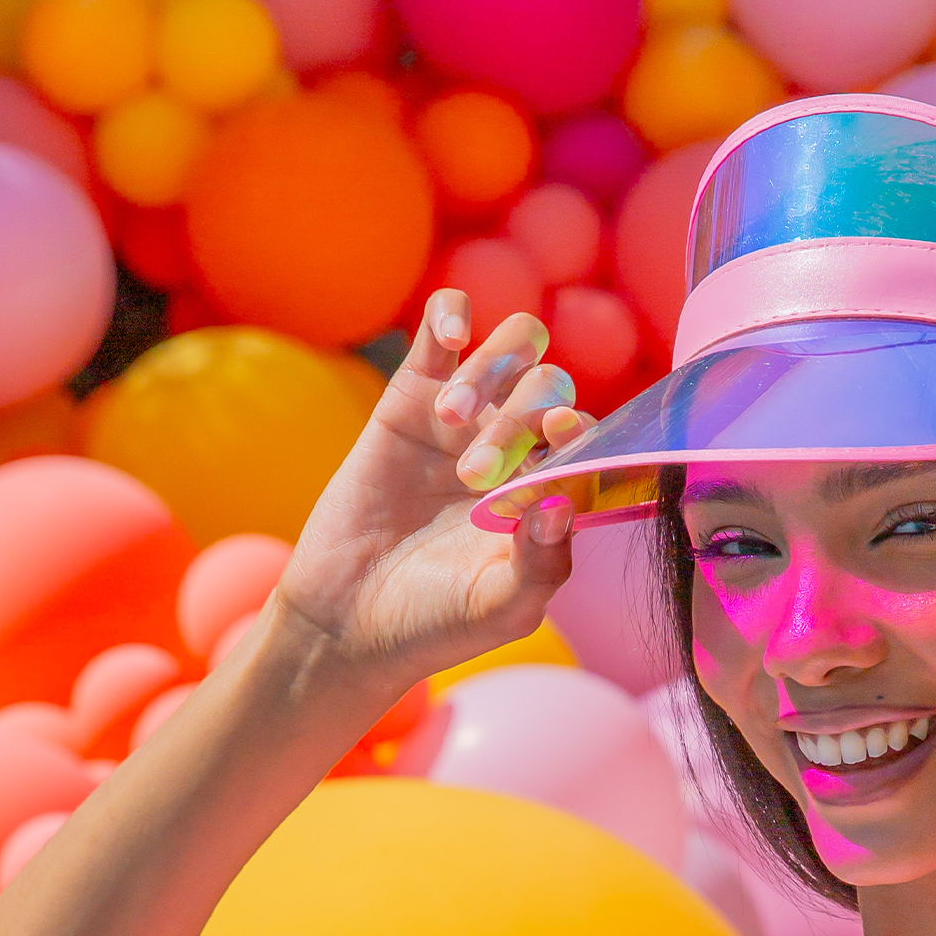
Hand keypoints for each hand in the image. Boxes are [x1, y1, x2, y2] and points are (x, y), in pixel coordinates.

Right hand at [273, 291, 599, 692]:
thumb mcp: (500, 608)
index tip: (561, 435)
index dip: (582, 427)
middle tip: (474, 474)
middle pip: (549, 388)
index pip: (587, 438)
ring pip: (509, 352)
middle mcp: (517, 448)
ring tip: (449, 419)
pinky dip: (453, 314)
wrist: (348, 620)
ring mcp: (465, 419)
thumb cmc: (435, 621)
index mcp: (550, 491)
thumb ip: (543, 564)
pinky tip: (451, 333)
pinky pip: (442, 332)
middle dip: (521, 418)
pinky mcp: (410, 397)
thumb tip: (562, 502)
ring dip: (490, 371)